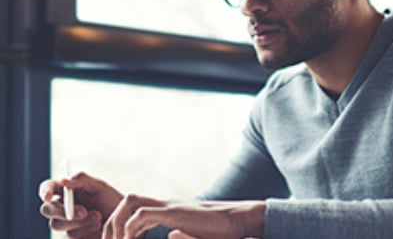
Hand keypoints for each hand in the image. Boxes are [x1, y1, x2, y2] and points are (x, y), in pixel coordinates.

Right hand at [39, 172, 122, 238]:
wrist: (124, 222)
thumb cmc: (112, 201)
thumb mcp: (100, 187)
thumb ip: (82, 180)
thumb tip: (63, 180)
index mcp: (66, 190)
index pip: (48, 188)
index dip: (44, 191)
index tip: (48, 196)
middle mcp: (62, 207)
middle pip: (47, 209)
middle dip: (62, 211)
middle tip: (84, 212)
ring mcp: (65, 223)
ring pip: (57, 224)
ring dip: (79, 222)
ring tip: (99, 217)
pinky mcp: (72, 237)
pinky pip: (69, 236)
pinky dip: (84, 231)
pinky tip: (98, 227)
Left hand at [102, 194, 265, 238]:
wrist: (238, 221)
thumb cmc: (219, 231)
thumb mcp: (192, 234)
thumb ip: (181, 235)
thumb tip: (170, 235)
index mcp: (167, 212)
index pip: (133, 211)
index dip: (119, 227)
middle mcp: (165, 205)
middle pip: (127, 201)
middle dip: (111, 223)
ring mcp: (169, 207)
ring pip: (129, 201)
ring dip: (117, 222)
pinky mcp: (175, 213)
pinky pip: (142, 215)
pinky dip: (130, 228)